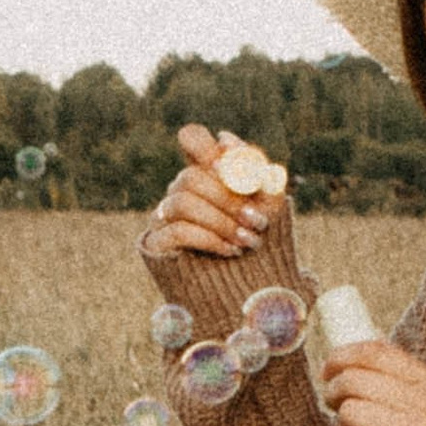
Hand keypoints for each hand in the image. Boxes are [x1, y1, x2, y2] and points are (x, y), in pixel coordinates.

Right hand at [144, 123, 287, 262]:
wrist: (248, 287)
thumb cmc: (257, 238)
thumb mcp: (269, 204)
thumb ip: (256, 172)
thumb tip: (226, 140)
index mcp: (206, 173)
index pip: (192, 138)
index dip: (205, 146)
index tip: (228, 165)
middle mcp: (180, 189)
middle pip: (190, 176)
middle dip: (228, 198)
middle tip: (259, 221)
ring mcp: (165, 215)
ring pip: (183, 202)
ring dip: (221, 221)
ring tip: (249, 240)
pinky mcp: (157, 243)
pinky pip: (178, 231)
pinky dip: (210, 239)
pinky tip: (232, 250)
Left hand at [320, 340, 425, 425]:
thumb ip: (408, 377)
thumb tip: (363, 355)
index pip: (376, 353)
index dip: (343, 356)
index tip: (329, 367)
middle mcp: (422, 403)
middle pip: (354, 381)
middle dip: (333, 390)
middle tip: (332, 402)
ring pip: (350, 412)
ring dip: (342, 423)